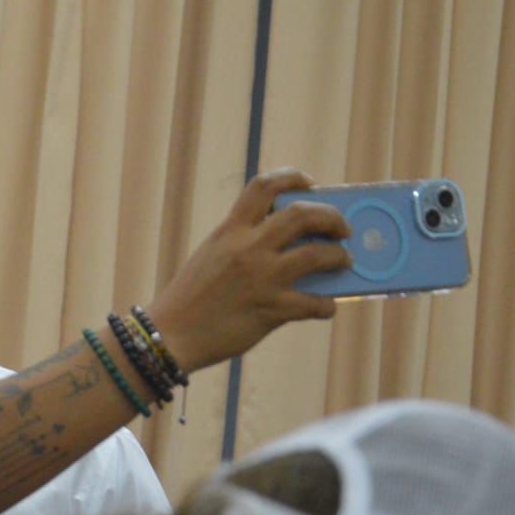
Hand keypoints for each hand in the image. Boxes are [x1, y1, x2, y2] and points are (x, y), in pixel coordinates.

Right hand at [145, 168, 350, 371]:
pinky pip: (315, 303)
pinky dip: (327, 305)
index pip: (264, 186)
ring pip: (318, 254)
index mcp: (230, 231)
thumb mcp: (212, 256)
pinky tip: (325, 307)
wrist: (171, 335)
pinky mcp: (271, 310)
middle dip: (332, 217)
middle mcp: (248, 248)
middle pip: (302, 214)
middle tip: (342, 229)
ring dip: (339, 256)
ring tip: (343, 262)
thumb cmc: (189, 298)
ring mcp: (262, 278)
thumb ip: (242, 243)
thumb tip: (287, 243)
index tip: (310, 184)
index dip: (293, 178)